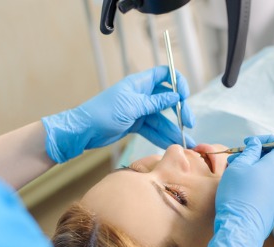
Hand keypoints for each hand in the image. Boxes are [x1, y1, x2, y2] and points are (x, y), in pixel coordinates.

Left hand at [41, 66, 195, 162]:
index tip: (185, 96)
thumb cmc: (103, 112)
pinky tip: (171, 144)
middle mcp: (141, 95)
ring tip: (185, 142)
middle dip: (180, 111)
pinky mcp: (135, 124)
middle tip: (189, 124)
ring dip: (173, 129)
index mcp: (140, 83)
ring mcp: (139, 110)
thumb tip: (176, 96)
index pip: (164, 75)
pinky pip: (153, 129)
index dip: (178, 82)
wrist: (84, 130)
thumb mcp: (132, 106)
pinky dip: (162, 136)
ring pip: (161, 118)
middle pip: (167, 100)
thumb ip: (155, 102)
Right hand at [198, 135, 273, 246]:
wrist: (241, 228)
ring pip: (270, 176)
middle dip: (256, 156)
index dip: (266, 140)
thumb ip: (250, 151)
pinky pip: (269, 190)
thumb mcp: (239, 167)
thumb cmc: (237, 194)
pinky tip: (242, 192)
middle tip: (236, 159)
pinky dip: (258, 185)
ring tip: (236, 176)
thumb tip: (257, 144)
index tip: (250, 143)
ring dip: (255, 172)